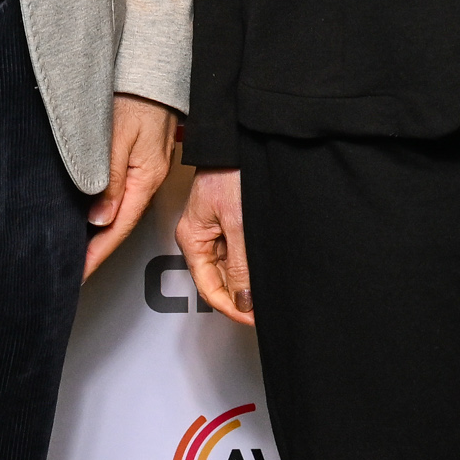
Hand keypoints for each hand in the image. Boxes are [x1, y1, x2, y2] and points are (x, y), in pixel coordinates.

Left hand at [84, 95, 180, 277]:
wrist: (153, 70)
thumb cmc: (137, 95)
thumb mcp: (117, 137)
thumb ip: (110, 178)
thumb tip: (100, 218)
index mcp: (147, 178)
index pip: (118, 227)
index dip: (98, 253)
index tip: (80, 272)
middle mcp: (149, 177)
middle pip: (121, 224)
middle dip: (98, 249)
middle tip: (75, 268)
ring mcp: (147, 169)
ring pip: (122, 210)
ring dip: (101, 231)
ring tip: (80, 248)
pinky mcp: (142, 158)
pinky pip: (123, 193)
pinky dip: (107, 210)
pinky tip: (94, 214)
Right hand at [175, 166, 252, 323]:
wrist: (237, 140)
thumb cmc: (230, 170)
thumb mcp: (237, 223)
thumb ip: (239, 265)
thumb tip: (243, 299)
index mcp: (191, 238)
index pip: (208, 288)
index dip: (231, 308)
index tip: (252, 319)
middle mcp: (199, 235)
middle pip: (218, 279)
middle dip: (240, 296)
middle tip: (263, 309)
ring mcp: (212, 227)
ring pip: (229, 266)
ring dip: (247, 279)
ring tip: (267, 286)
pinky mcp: (226, 218)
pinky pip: (237, 250)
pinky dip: (250, 261)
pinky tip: (264, 264)